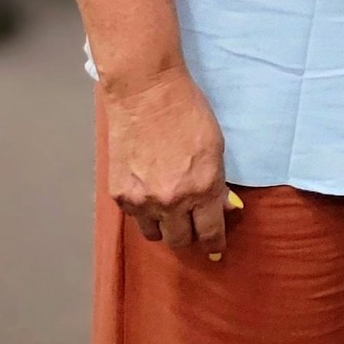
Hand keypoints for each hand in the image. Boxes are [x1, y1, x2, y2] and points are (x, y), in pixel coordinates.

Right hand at [101, 65, 229, 254]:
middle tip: (191, 222)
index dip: (214, 244)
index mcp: (203, 188)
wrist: (146, 94)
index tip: (215, 249)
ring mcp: (142, 200)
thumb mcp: (216, 147)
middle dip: (189, 234)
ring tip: (167, 208)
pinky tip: (148, 192)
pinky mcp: (119, 195)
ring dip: (164, 226)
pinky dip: (143, 211)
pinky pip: (134, 217)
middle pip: (180, 240)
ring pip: (154, 234)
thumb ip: (218, 182)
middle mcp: (172, 201)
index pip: (210, 232)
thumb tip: (223, 206)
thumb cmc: (188, 112)